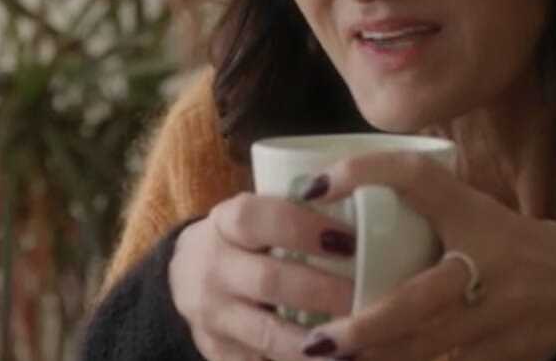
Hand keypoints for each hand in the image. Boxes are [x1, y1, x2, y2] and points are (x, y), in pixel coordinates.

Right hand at [168, 193, 358, 360]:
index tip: (350, 241)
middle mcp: (213, 268)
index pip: (261, 219)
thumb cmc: (244, 239)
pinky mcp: (217, 351)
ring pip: (267, 334)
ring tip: (356, 344)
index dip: (307, 229)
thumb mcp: (257, 214)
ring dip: (315, 341)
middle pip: (270, 281)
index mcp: (226, 222)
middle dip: (323, 291)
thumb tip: (370, 210)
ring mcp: (212, 314)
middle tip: (363, 296)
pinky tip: (331, 359)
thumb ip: (299, 213)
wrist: (185, 274)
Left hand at [295, 151, 555, 360]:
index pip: (417, 179)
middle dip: (367, 327)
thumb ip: (423, 204)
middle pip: (418, 300)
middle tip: (320, 341)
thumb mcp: (476, 211)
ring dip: (375, 360)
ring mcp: (495, 318)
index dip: (367, 174)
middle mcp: (484, 265)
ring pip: (426, 348)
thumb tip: (336, 191)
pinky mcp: (503, 355)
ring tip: (324, 360)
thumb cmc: (516, 245)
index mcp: (474, 215)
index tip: (314, 185)